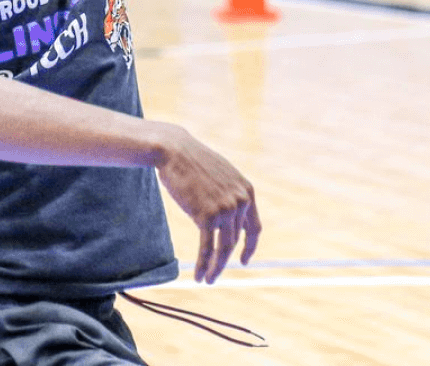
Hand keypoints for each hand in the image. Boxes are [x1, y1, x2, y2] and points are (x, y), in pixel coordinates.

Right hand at [154, 125, 259, 282]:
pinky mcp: (207, 216)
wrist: (175, 151)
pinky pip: (208, 248)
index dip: (249, 247)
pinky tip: (199, 276)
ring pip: (223, 248)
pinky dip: (204, 265)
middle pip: (234, 240)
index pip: (254, 228)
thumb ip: (230, 193)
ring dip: (216, 268)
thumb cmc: (193, 162)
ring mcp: (225, 209)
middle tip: (215, 273)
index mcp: (246, 191)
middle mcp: (240, 201)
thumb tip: (231, 213)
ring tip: (208, 279)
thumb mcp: (221, 175)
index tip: (243, 260)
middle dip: (225, 259)